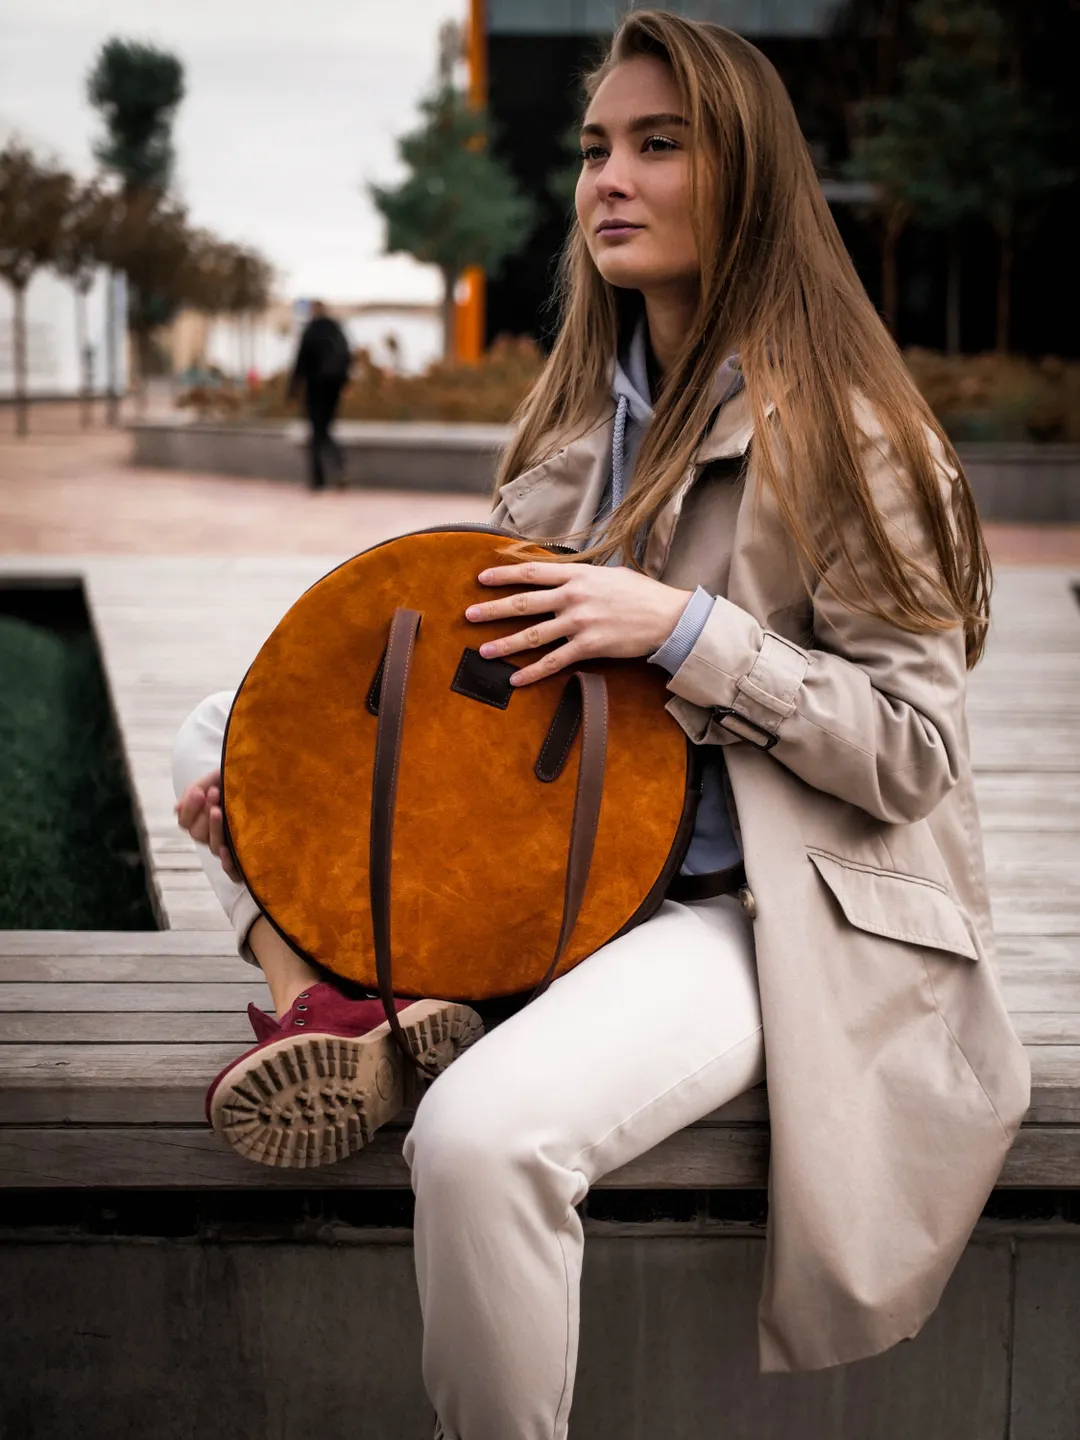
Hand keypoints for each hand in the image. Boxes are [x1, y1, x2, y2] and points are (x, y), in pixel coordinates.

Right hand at [174, 768, 240, 881]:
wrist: (268, 782)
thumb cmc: (240, 782)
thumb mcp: (216, 780)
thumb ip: (196, 792)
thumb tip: (177, 808)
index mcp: (203, 819)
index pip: (185, 822)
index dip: (190, 809)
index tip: (200, 792)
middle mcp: (213, 835)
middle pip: (197, 834)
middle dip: (204, 814)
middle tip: (215, 793)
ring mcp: (228, 847)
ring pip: (213, 847)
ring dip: (214, 829)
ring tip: (219, 810)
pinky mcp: (245, 858)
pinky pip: (233, 872)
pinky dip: (228, 864)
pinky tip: (226, 850)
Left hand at [465, 561, 691, 686]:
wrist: (668, 617)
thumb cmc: (641, 594)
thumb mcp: (609, 574)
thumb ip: (582, 576)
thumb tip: (562, 577)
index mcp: (577, 575)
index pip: (532, 572)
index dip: (504, 575)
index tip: (481, 579)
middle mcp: (574, 597)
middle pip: (524, 603)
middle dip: (493, 609)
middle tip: (469, 615)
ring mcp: (580, 622)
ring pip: (533, 634)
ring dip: (505, 644)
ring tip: (484, 651)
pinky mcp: (589, 646)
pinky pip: (554, 661)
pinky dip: (533, 671)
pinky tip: (516, 679)